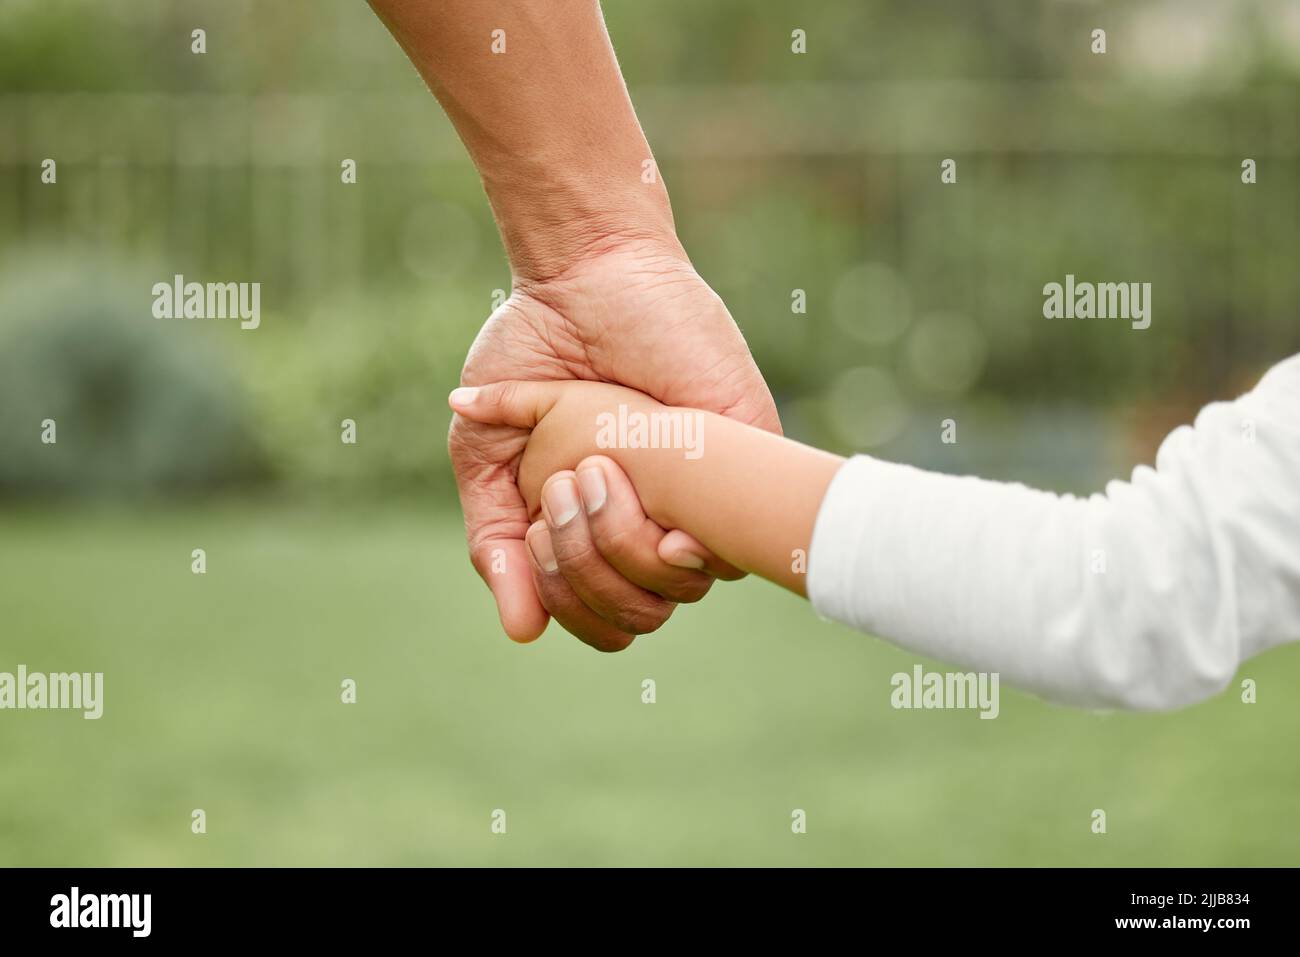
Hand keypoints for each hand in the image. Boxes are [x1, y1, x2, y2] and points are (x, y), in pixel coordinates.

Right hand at [450, 237, 779, 650]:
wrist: (584, 277)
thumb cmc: (537, 352)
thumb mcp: (489, 455)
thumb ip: (497, 541)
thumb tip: (522, 630)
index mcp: (608, 528)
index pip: (603, 618)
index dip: (563, 599)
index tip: (534, 532)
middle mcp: (661, 522)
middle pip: (639, 615)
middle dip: (581, 570)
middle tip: (562, 487)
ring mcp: (706, 495)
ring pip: (679, 589)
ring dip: (614, 543)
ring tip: (590, 469)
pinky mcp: (749, 454)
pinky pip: (727, 543)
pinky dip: (670, 531)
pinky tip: (635, 482)